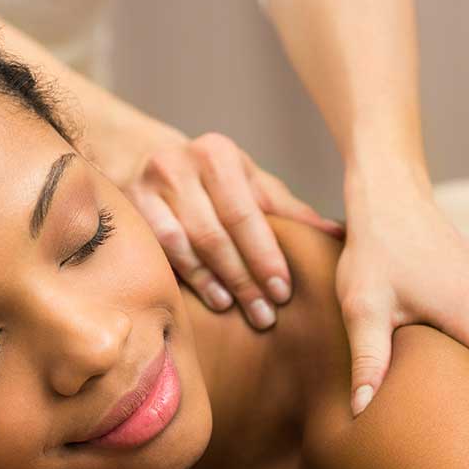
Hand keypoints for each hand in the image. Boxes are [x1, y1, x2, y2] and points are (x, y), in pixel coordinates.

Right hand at [119, 130, 344, 328]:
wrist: (143, 163)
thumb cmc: (208, 182)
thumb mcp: (247, 185)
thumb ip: (285, 210)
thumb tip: (338, 235)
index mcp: (218, 154)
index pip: (247, 213)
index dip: (266, 255)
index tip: (284, 292)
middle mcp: (181, 164)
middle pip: (217, 233)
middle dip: (245, 278)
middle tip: (266, 314)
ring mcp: (150, 187)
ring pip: (186, 244)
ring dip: (214, 281)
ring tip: (237, 309)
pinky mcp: (130, 208)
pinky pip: (160, 249)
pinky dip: (186, 276)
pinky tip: (208, 297)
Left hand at [337, 166, 468, 415]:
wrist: (390, 198)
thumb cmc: (376, 249)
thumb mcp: (364, 307)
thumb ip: (369, 359)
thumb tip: (361, 408)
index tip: (464, 439)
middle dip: (468, 398)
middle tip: (456, 437)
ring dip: (464, 370)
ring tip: (454, 417)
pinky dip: (463, 350)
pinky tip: (450, 369)